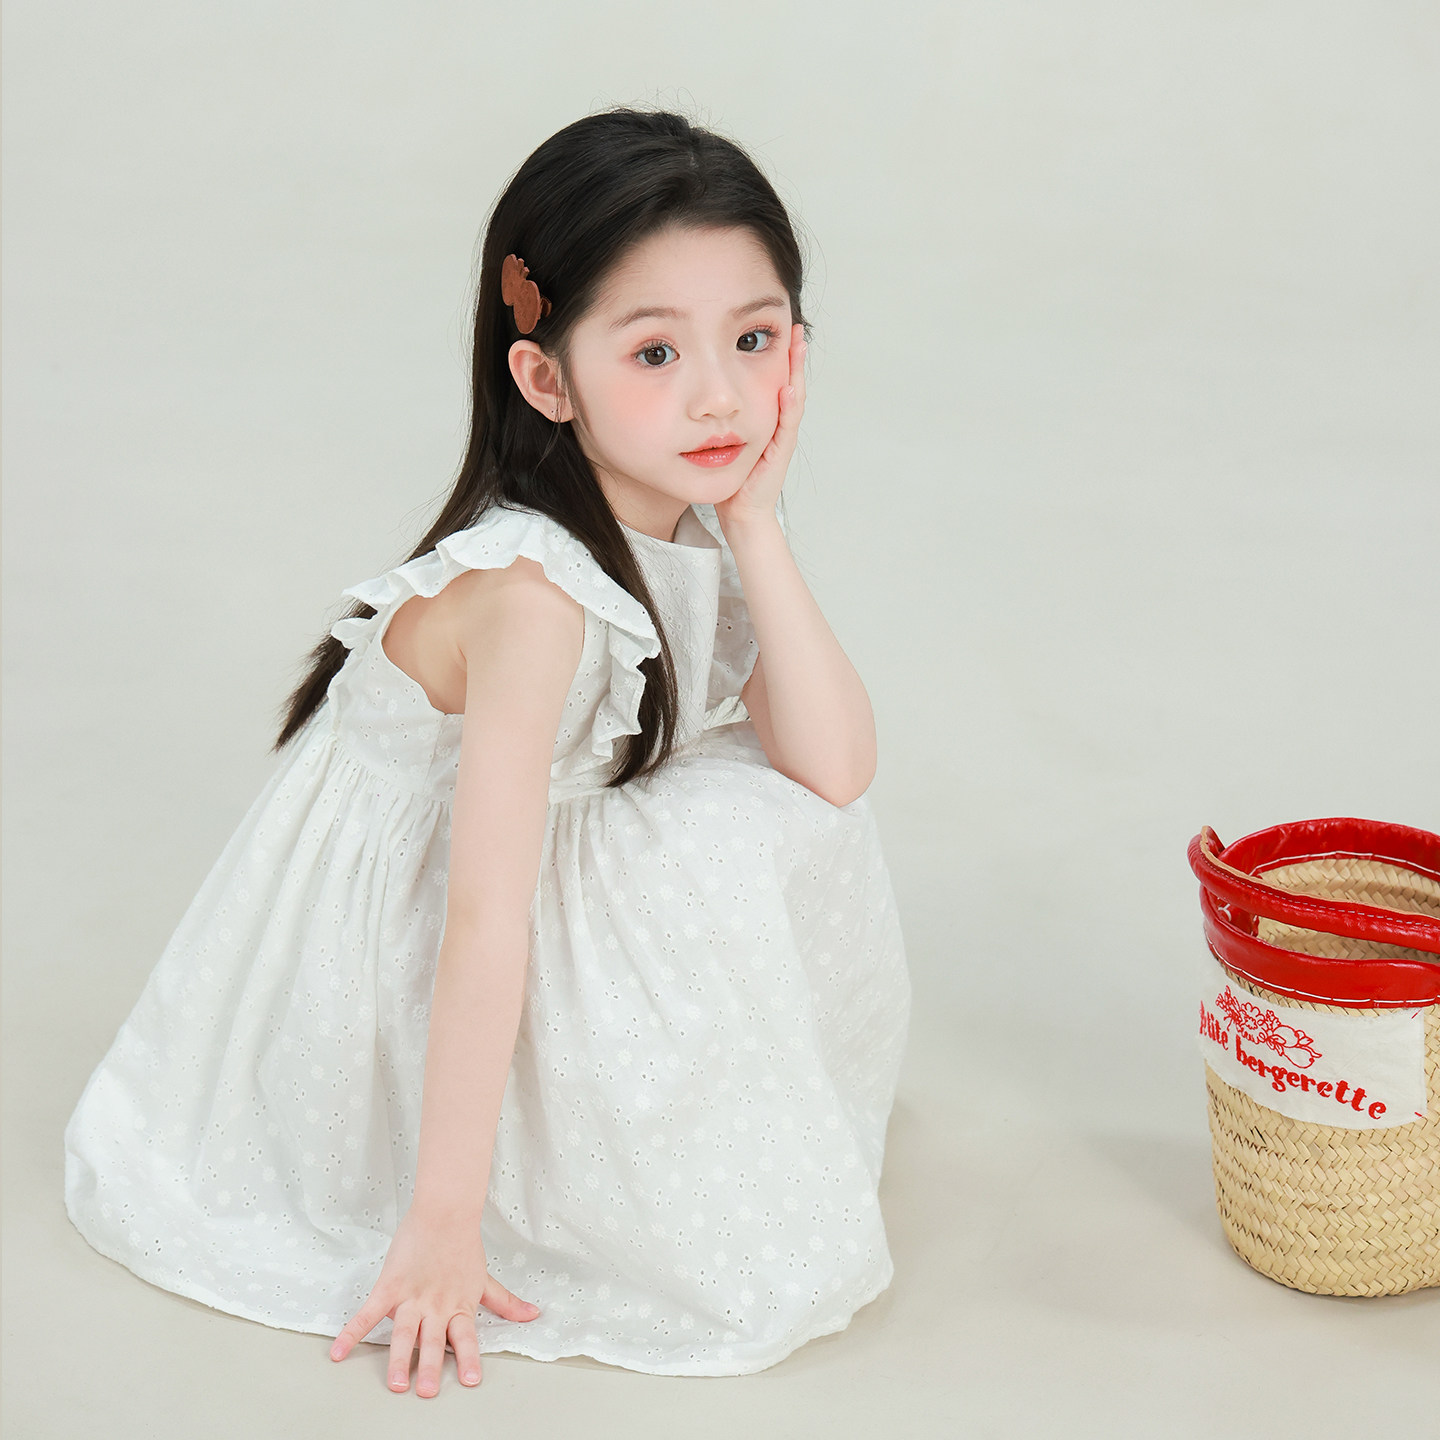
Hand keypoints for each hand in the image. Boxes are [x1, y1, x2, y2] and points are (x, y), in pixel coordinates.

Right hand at [328, 1205, 541, 1395]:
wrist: (444, 1212)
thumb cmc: (463, 1246)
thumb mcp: (484, 1279)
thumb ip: (505, 1303)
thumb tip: (533, 1315)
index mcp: (459, 1306)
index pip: (465, 1337)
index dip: (467, 1358)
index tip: (469, 1381)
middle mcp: (436, 1306)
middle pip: (432, 1340)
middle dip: (429, 1366)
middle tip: (426, 1390)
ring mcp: (411, 1297)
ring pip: (404, 1332)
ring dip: (398, 1358)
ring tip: (395, 1383)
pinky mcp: (389, 1287)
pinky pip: (368, 1313)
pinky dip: (352, 1332)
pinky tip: (339, 1352)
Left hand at [713, 322, 806, 531]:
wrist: (740, 512)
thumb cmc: (731, 478)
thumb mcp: (724, 440)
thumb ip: (722, 419)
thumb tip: (703, 395)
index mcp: (765, 419)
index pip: (774, 381)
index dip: (778, 357)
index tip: (777, 328)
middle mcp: (777, 425)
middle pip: (788, 383)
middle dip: (792, 356)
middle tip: (793, 328)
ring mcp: (781, 439)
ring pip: (792, 400)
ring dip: (796, 373)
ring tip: (798, 347)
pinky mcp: (778, 454)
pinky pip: (785, 427)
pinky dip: (789, 407)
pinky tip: (788, 388)